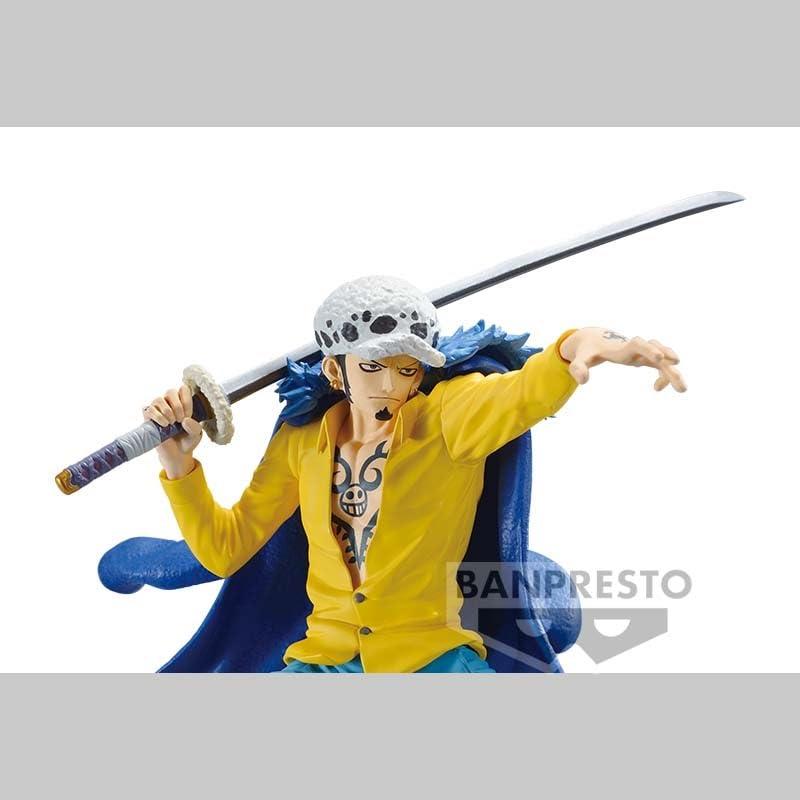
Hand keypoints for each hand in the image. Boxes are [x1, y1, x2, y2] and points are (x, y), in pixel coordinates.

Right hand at [142, 384, 203, 478]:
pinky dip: (158, 417)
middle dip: (177, 406)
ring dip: (168, 412)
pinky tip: (164, 425)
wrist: (177, 453)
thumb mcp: (196, 434)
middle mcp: (169, 402)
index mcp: (183, 401)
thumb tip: (185, 420)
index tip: (188, 415)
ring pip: (159, 399)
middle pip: (171, 391)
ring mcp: (158, 408)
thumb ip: (195, 427)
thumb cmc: (187, 440)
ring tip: (172, 424)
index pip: (183, 389)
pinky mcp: (148, 417)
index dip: (186, 401)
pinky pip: (149, 409)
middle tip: (180, 420)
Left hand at [559, 327, 686, 391]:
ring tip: (682, 389)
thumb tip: (583, 381)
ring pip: (664, 358)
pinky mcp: (645, 357)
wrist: (595, 339)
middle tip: (680, 384)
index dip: (648, 349)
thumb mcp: (580, 359)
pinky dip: (663, 375)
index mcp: (621, 347)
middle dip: (668, 366)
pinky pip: (661, 365)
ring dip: (672, 372)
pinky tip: (656, 388)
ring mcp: (643, 352)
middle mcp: (636, 347)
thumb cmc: (588, 351)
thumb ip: (578, 368)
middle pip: (657, 352)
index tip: (658, 359)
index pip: (638, 344)